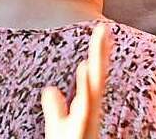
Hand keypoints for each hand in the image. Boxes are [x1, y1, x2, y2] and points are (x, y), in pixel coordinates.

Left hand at [42, 24, 111, 138]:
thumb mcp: (58, 127)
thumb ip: (55, 109)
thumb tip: (52, 89)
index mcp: (86, 108)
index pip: (93, 74)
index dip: (97, 53)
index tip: (102, 29)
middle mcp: (90, 113)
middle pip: (97, 77)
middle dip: (100, 54)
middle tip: (104, 28)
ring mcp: (88, 123)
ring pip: (94, 93)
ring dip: (95, 69)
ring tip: (97, 43)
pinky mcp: (84, 131)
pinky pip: (86, 111)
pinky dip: (86, 92)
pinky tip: (86, 72)